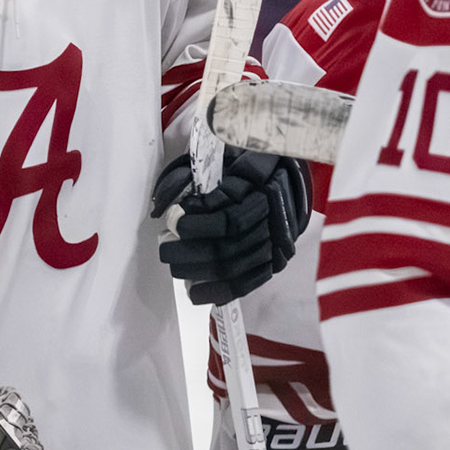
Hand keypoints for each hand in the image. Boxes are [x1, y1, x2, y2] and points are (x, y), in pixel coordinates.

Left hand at [151, 146, 309, 303]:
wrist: (286, 176)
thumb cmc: (244, 163)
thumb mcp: (220, 157)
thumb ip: (191, 176)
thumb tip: (162, 204)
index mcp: (264, 187)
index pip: (229, 217)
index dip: (196, 223)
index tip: (173, 219)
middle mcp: (275, 218)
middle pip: (229, 245)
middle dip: (191, 250)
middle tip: (165, 246)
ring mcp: (278, 243)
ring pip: (236, 266)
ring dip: (199, 269)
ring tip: (173, 265)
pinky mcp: (275, 262)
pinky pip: (248, 282)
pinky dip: (219, 290)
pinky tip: (194, 292)